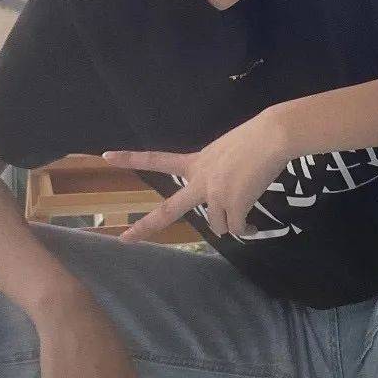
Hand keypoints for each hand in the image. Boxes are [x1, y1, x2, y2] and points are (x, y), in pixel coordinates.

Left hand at [102, 109, 289, 242]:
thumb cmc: (255, 138)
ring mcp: (215, 195)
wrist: (271, 137)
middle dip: (146, 226)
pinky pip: (237, 229)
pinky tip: (256, 225)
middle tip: (124, 240)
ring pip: (218, 227)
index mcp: (196, 162)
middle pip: (169, 210)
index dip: (132, 158)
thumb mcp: (225, 152)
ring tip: (247, 221)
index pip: (157, 159)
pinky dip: (248, 229)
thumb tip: (226, 197)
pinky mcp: (234, 205)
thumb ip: (216, 171)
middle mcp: (200, 181)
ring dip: (231, 225)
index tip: (107, 155)